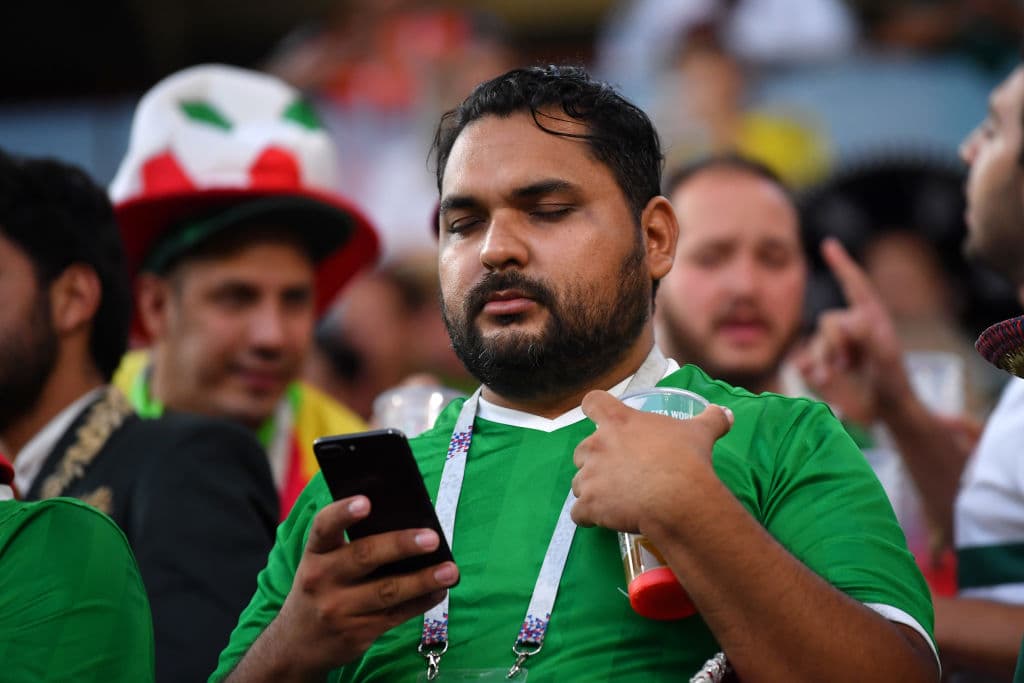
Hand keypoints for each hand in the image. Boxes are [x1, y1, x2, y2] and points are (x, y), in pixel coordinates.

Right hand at [273, 496, 459, 675]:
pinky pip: (396, 616)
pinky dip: (422, 601)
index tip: (366, 501)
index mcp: (314, 554)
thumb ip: (350, 544)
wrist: (297, 644)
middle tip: (432, 538)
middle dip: (400, 545)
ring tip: (449, 570)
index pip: (324, 527)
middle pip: (364, 557)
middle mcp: (321, 580)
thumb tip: (407, 524)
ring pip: (387, 591)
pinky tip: (440, 590)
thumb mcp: (322, 563)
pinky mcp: (356, 634)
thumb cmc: (321, 587)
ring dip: (423, 579)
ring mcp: (338, 610)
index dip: (344, 512)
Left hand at [571, 390, 733, 535]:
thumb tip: (726, 413)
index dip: (595, 410)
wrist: (677, 499)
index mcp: (619, 422)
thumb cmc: (686, 460)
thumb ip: (711, 419)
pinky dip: (588, 517)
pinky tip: (604, 521)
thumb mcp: (701, 433)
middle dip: (595, 462)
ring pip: (579, 483)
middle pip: (581, 450)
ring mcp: (589, 476)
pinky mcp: (589, 505)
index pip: (593, 402)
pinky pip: (578, 513)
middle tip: (620, 474)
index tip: (602, 420)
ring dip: (593, 491)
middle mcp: (597, 445)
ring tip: (617, 501)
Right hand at [795, 238, 913, 423]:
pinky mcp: (818, 365)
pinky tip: (823, 377)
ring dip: (826, 360)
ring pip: (814, 343)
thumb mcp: (887, 359)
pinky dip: (809, 369)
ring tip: (844, 374)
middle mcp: (848, 328)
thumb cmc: (892, 382)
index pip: (854, 285)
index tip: (829, 245)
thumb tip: (850, 320)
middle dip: (837, 341)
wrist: (884, 408)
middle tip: (851, 363)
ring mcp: (832, 347)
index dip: (841, 264)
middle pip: (828, 320)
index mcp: (869, 318)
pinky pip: (802, 360)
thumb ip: (871, 337)